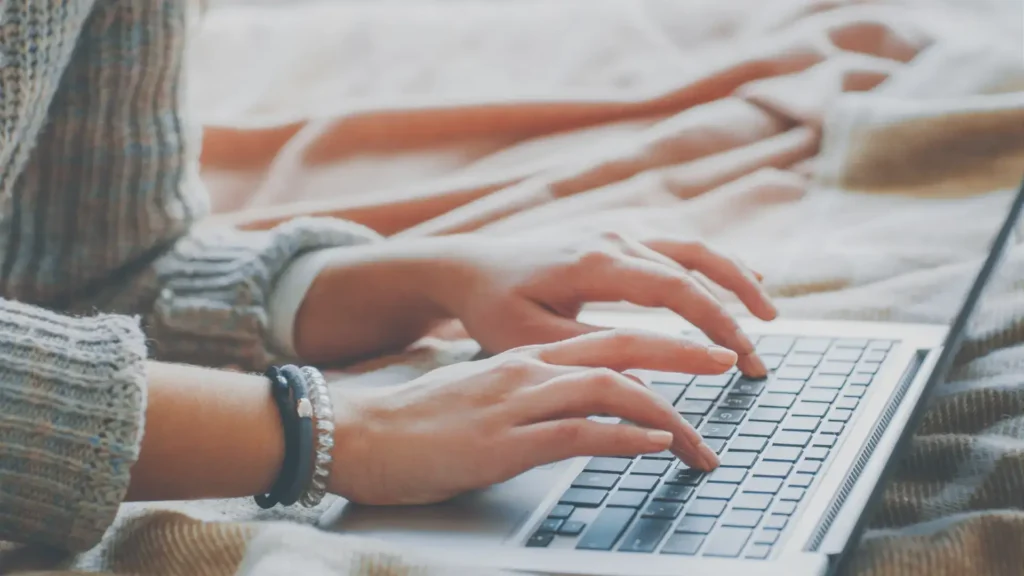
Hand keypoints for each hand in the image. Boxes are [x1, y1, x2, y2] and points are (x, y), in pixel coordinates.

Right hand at [326, 329, 730, 505]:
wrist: (358, 434)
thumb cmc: (418, 421)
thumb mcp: (484, 395)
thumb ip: (532, 394)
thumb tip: (579, 408)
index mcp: (526, 355)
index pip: (609, 338)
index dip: (664, 344)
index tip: (702, 355)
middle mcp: (528, 368)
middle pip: (623, 347)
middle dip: (684, 353)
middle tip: (731, 363)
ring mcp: (517, 402)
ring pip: (611, 389)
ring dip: (667, 415)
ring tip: (701, 441)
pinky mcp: (504, 442)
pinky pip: (579, 433)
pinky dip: (624, 439)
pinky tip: (652, 448)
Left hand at [426, 231, 774, 376]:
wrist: (469, 267)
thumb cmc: (494, 306)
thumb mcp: (532, 341)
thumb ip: (591, 356)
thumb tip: (647, 388)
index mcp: (595, 262)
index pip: (675, 289)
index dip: (716, 323)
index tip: (740, 359)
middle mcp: (613, 237)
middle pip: (696, 264)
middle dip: (736, 310)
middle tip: (758, 358)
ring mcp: (617, 229)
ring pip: (693, 247)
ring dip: (735, 279)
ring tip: (769, 315)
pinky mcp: (617, 233)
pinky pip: (678, 242)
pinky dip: (713, 263)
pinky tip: (739, 279)